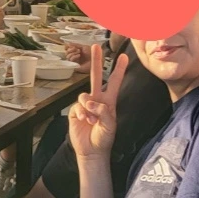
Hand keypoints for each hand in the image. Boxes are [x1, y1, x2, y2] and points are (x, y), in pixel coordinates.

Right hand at [64, 42, 90, 65]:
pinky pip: (70, 60)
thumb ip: (75, 45)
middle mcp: (74, 56)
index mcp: (76, 51)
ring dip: (72, 53)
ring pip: (67, 56)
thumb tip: (67, 43)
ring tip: (79, 52)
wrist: (95, 59)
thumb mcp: (83, 47)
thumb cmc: (91, 53)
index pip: (67, 49)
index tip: (68, 45)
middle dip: (70, 49)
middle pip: (66, 53)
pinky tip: (78, 55)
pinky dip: (73, 57)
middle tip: (76, 48)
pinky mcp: (75, 65)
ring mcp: (74, 61)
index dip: (66, 47)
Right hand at [68, 45, 128, 160]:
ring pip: (84, 95)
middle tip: (96, 46)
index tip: (123, 56)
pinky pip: (77, 106)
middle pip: (96, 76)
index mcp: (109, 102)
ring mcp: (85, 105)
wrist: (91, 151)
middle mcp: (97, 100)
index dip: (118, 69)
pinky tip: (84, 121)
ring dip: (88, 107)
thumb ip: (103, 112)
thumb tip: (90, 101)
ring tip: (91, 120)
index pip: (114, 82)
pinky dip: (81, 114)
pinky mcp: (75, 111)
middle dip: (96, 61)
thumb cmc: (104, 138)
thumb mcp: (110, 126)